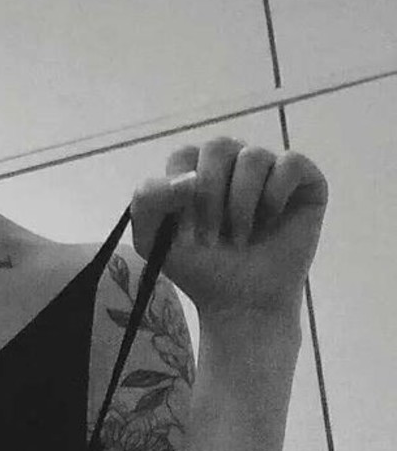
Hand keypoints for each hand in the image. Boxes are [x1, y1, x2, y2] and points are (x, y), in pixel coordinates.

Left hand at [131, 137, 328, 326]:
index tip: (186, 231)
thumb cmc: (200, 270)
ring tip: (240, 238)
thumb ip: (146, 199)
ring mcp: (270, 169)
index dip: (183, 193)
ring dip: (242, 204)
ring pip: (254, 156)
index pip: (185, 154)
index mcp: (198, 169)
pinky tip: (271, 221)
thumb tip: (188, 177)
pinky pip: (291, 163)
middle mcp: (234, 163)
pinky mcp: (304, 181)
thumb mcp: (151, 238)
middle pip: (219, 147)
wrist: (241, 303)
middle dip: (210, 197)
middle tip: (212, 238)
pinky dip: (275, 195)